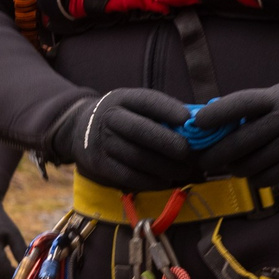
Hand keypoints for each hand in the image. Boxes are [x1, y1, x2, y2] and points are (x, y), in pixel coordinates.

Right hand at [43, 89, 200, 193]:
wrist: (80, 128)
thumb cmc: (123, 117)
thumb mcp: (135, 105)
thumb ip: (163, 113)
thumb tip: (198, 124)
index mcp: (122, 98)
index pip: (146, 101)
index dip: (168, 109)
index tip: (189, 120)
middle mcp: (109, 117)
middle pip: (140, 131)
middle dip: (168, 143)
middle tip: (189, 153)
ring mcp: (102, 142)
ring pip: (136, 156)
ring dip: (164, 166)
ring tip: (185, 171)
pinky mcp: (99, 164)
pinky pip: (128, 176)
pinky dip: (151, 180)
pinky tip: (166, 181)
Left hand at [190, 79, 278, 187]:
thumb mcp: (277, 93)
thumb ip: (251, 106)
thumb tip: (213, 119)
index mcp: (273, 98)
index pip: (240, 104)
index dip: (216, 115)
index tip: (197, 124)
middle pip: (239, 142)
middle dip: (214, 154)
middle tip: (203, 160)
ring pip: (250, 164)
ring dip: (234, 168)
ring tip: (231, 166)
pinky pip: (266, 178)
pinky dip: (254, 178)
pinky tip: (252, 173)